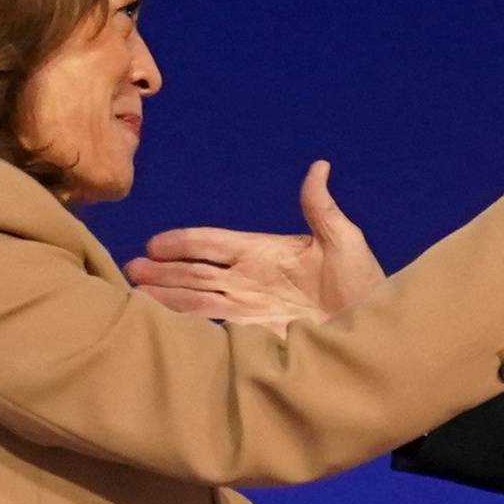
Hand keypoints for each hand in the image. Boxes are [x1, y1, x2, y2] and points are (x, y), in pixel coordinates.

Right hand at [124, 161, 384, 333]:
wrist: (373, 330)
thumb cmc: (364, 282)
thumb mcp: (344, 241)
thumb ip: (322, 208)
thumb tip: (320, 166)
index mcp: (265, 252)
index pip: (215, 243)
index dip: (185, 242)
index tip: (154, 243)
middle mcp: (250, 279)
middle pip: (197, 271)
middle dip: (163, 270)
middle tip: (129, 269)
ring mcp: (250, 308)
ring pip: (198, 299)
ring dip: (167, 295)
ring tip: (135, 293)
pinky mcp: (256, 336)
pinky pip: (214, 328)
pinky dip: (187, 325)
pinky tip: (164, 324)